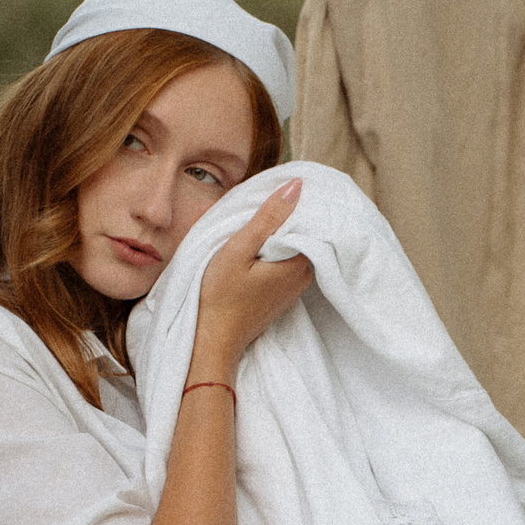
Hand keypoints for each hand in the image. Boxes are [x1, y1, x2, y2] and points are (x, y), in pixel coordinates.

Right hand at [189, 177, 311, 379]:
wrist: (212, 339)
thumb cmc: (220, 296)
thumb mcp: (239, 249)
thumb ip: (269, 217)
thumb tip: (296, 185)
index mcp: (299, 264)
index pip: (311, 222)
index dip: (297, 203)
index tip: (281, 187)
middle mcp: (304, 277)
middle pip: (304, 235)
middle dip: (289, 217)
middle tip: (266, 198)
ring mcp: (295, 288)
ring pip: (295, 249)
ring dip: (281, 234)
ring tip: (261, 218)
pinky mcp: (282, 295)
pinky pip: (286, 263)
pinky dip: (276, 251)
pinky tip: (260, 244)